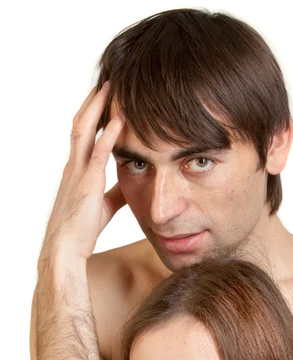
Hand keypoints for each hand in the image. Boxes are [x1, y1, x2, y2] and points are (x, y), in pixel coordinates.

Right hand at [40, 82, 125, 264]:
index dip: (93, 115)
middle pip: (81, 124)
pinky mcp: (88, 183)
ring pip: (84, 130)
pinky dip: (110, 133)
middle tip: (107, 82)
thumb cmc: (82, 230)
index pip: (83, 135)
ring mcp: (78, 172)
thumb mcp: (104, 206)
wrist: (65, 249)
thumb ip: (116, 190)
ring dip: (97, 107)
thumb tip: (132, 181)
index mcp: (76, 171)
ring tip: (110, 87)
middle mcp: (74, 166)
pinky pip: (99, 151)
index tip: (105, 99)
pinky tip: (121, 118)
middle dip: (93, 102)